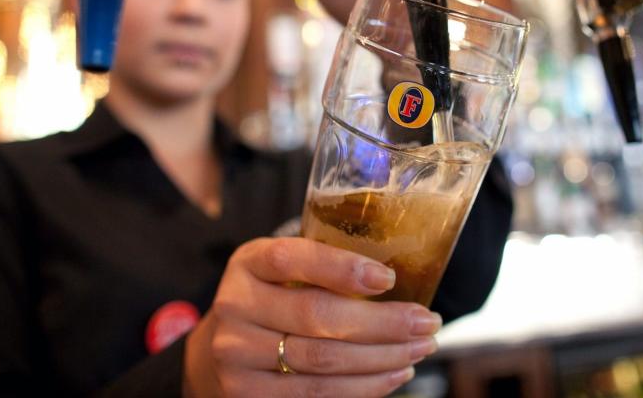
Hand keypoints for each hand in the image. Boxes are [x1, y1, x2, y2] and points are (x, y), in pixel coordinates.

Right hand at [184, 237, 440, 397]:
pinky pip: (316, 394)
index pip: (292, 259)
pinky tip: (392, 374)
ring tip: (419, 348)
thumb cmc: (268, 300)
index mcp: (248, 263)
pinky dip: (364, 387)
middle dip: (384, 322)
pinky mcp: (249, 396)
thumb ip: (322, 265)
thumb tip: (397, 276)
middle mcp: (236, 306)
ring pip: (324, 361)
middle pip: (318, 317)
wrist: (216, 352)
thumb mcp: (281, 270)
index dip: (342, 268)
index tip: (388, 278)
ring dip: (383, 358)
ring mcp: (238, 355)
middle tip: (426, 321)